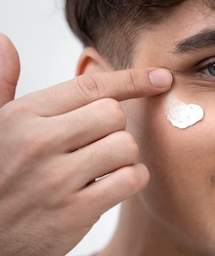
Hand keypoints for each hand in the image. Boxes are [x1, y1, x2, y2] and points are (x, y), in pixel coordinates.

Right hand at [0, 34, 171, 255]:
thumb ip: (1, 84)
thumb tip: (6, 42)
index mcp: (22, 116)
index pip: (89, 86)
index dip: (131, 80)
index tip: (159, 78)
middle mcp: (39, 142)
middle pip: (113, 114)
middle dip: (115, 128)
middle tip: (98, 144)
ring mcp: (57, 179)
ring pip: (125, 146)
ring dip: (124, 156)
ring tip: (102, 167)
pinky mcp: (74, 213)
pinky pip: (128, 180)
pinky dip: (130, 181)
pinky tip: (111, 186)